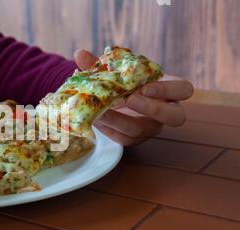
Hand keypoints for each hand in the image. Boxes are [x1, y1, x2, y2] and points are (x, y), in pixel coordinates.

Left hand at [74, 49, 193, 145]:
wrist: (110, 100)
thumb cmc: (120, 81)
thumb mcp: (115, 71)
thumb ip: (100, 63)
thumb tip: (80, 54)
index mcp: (169, 89)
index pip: (184, 90)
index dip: (168, 89)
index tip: (146, 86)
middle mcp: (165, 111)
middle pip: (175, 117)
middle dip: (152, 109)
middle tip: (129, 99)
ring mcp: (150, 128)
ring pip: (142, 130)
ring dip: (119, 119)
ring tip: (101, 109)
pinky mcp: (133, 139)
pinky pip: (123, 139)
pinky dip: (107, 129)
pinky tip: (94, 119)